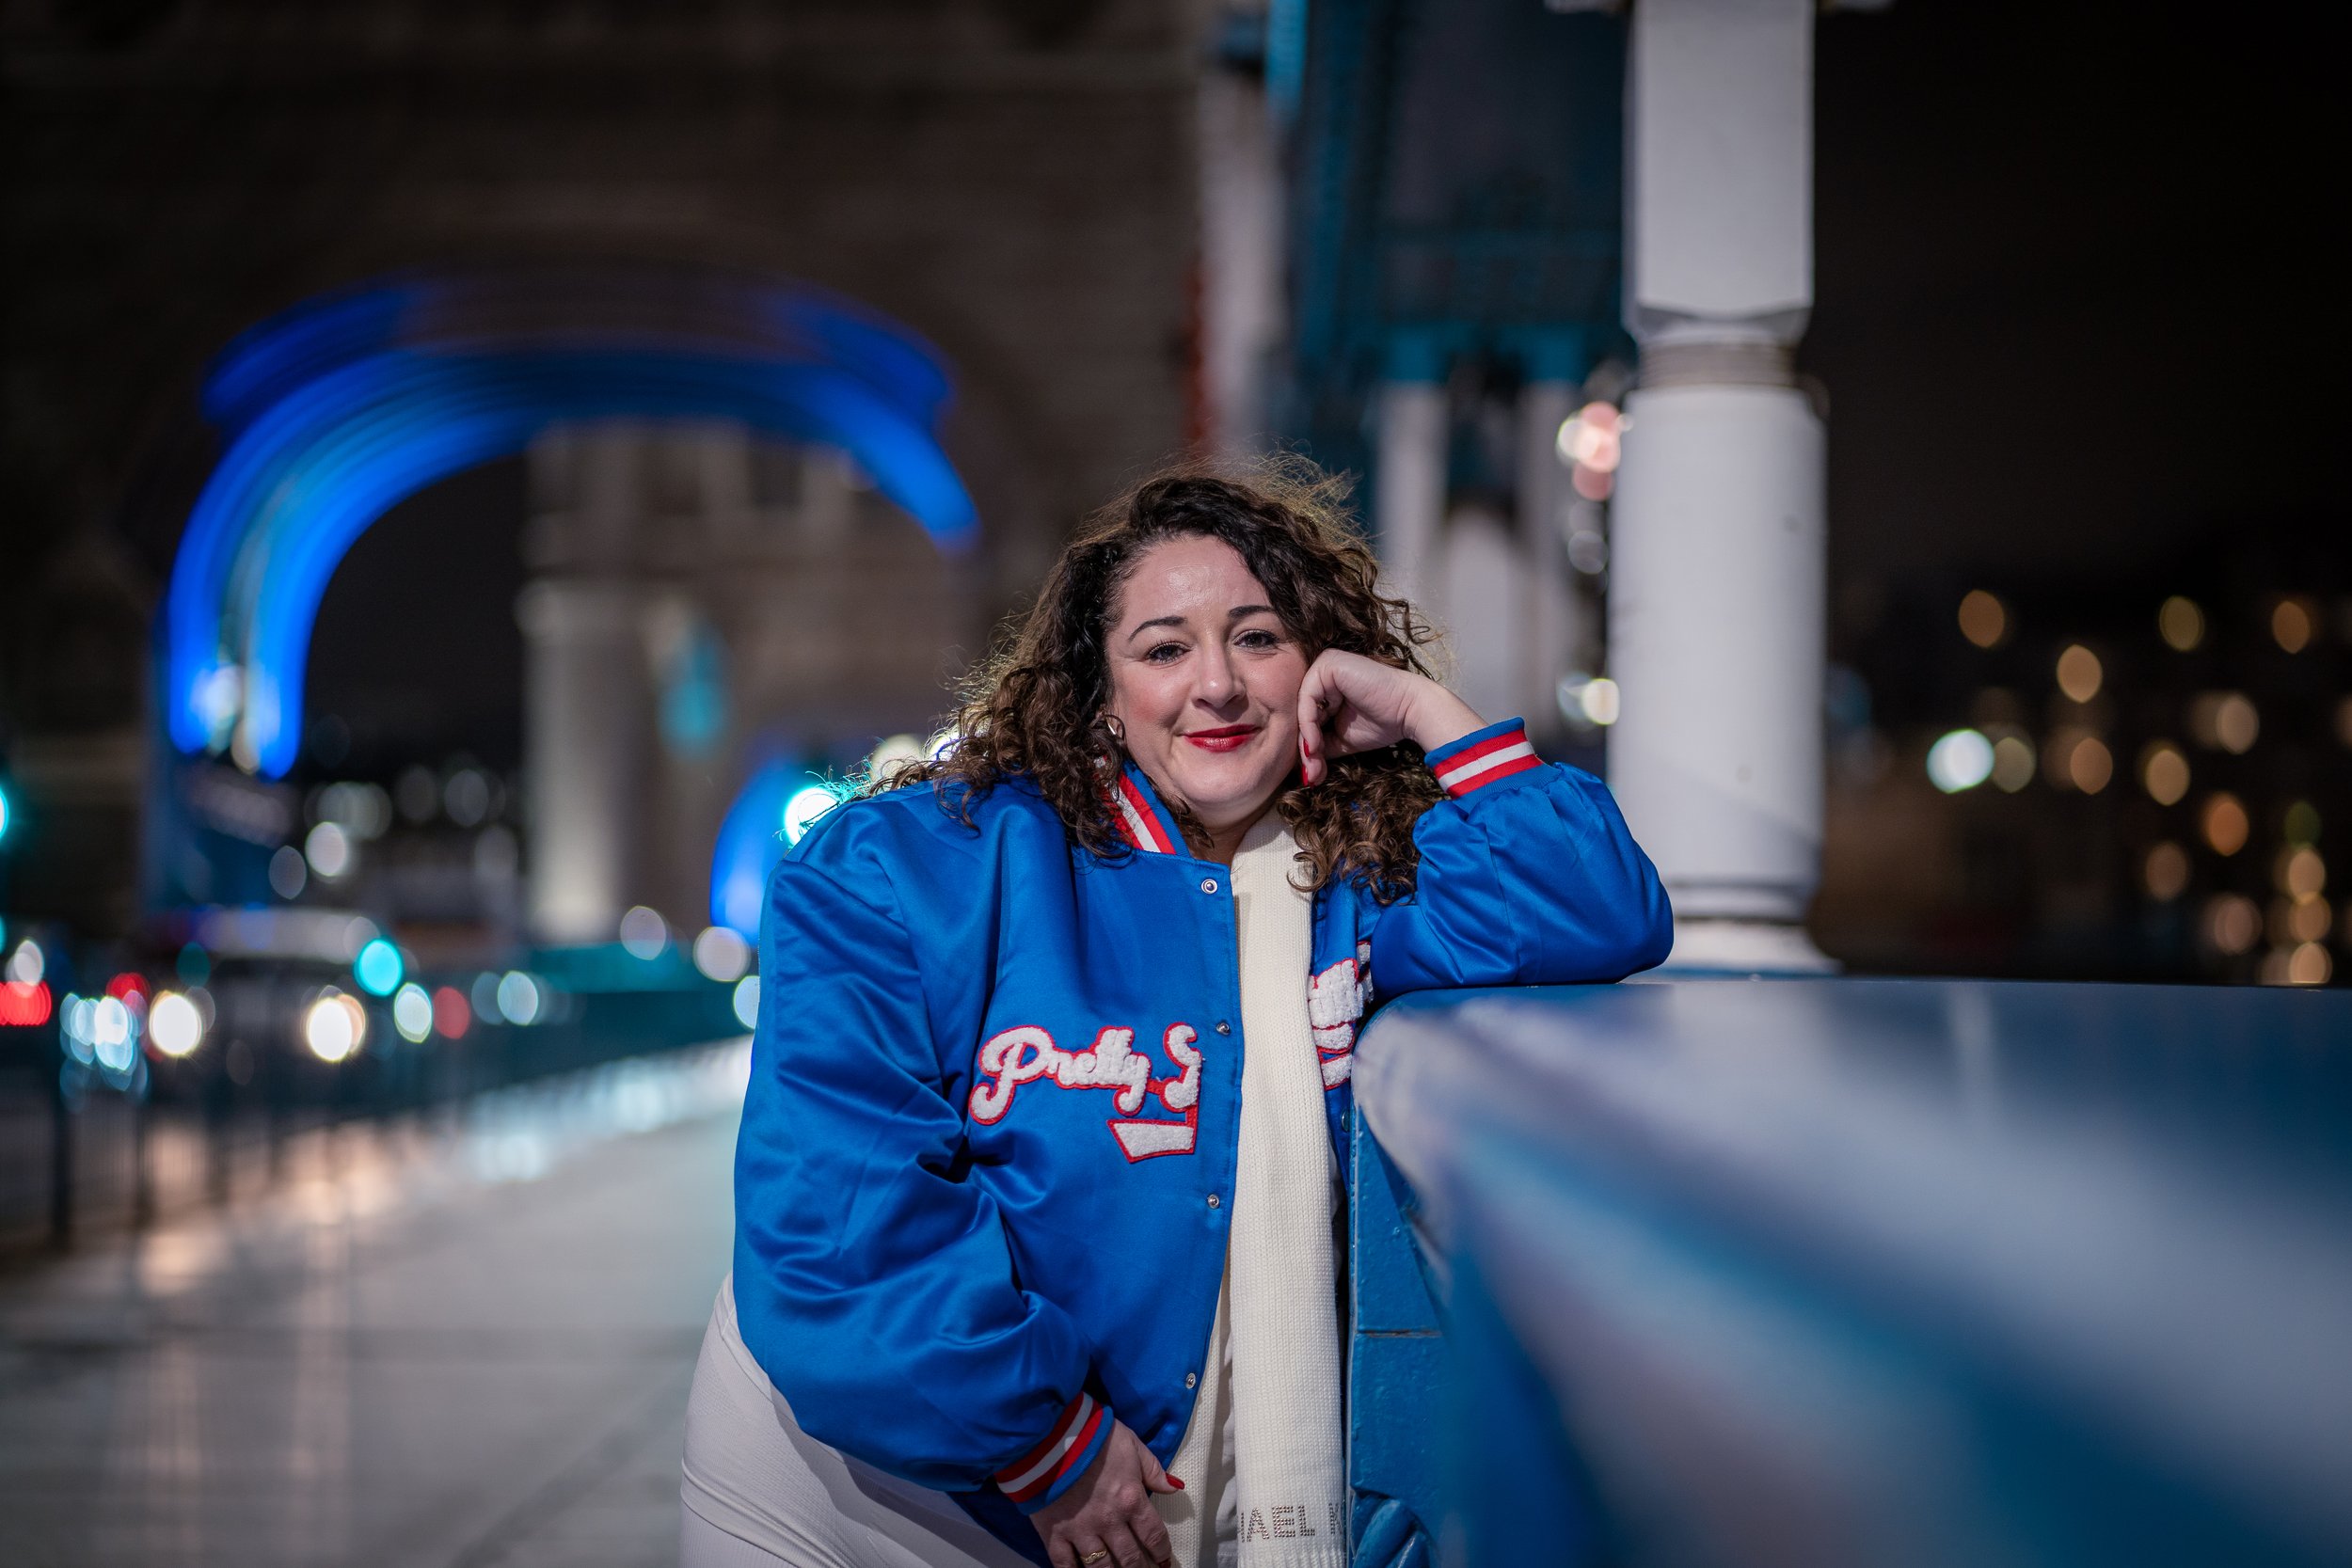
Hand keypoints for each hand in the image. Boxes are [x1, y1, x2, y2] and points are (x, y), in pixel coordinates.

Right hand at [1029, 1419, 1180, 1567]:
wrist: (1049, 1436)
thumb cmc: (1093, 1436)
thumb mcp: (1131, 1445)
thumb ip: (1153, 1470)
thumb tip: (1174, 1488)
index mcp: (1131, 1500)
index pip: (1154, 1536)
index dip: (1161, 1552)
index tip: (1164, 1559)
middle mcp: (1109, 1522)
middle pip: (1130, 1557)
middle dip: (1142, 1567)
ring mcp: (1080, 1531)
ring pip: (1102, 1566)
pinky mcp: (1054, 1534)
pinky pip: (1065, 1565)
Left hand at [1296, 649, 1482, 786]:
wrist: (1411, 711)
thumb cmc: (1382, 723)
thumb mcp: (1342, 739)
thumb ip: (1320, 745)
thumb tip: (1303, 770)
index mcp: (1325, 685)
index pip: (1305, 717)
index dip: (1306, 747)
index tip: (1312, 775)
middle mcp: (1322, 671)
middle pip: (1301, 713)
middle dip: (1305, 748)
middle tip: (1312, 775)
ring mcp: (1324, 664)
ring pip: (1301, 708)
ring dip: (1305, 741)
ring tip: (1315, 763)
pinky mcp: (1328, 664)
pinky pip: (1307, 698)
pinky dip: (1308, 725)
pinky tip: (1315, 745)